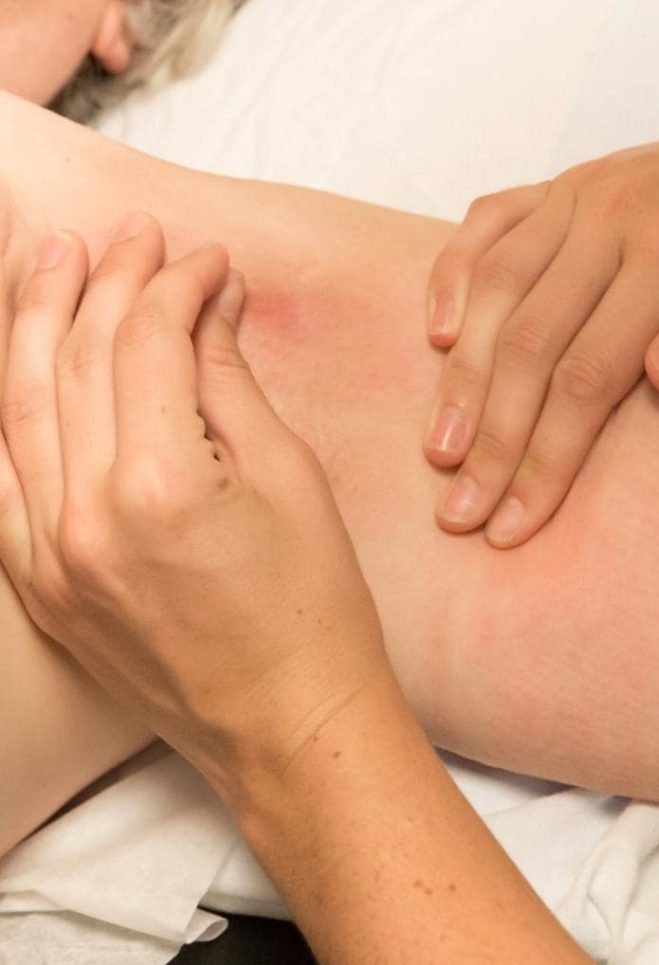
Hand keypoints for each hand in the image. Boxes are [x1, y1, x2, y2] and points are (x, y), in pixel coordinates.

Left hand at [0, 216, 387, 787]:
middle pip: (73, 359)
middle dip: (100, 282)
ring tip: (52, 260)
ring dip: (34, 322)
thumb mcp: (294, 483)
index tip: (207, 260)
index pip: (148, 344)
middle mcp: (84, 520)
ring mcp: (48, 557)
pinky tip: (23, 359)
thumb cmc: (315, 612)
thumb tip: (210, 306)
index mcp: (162, 490)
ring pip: (18, 406)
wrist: (288, 722)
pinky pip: (5, 473)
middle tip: (128, 236)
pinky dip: (13, 405)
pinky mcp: (39, 584)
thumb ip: (233, 383)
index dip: (176, 286)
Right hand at [423, 0, 658, 548]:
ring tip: (437, 449)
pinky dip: (453, 276)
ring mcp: (581, 193)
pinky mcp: (566, 185)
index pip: (588, 375)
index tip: (514, 524)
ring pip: (497, 291)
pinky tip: (438, 334)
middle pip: (529, 344)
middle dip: (491, 439)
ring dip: (460, 377)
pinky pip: (490, 225)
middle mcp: (611, 216)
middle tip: (459, 512)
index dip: (546, 459)